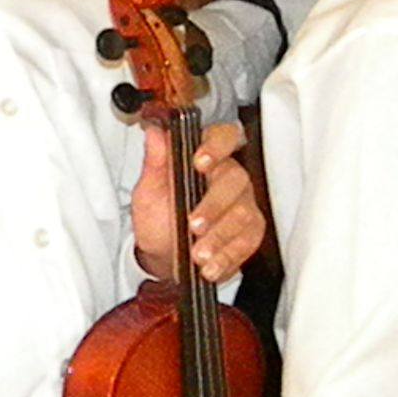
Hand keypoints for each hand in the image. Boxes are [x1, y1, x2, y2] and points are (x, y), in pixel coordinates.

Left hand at [133, 122, 265, 282]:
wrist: (161, 255)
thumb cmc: (158, 218)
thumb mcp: (148, 190)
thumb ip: (155, 161)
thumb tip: (156, 131)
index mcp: (205, 158)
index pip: (222, 137)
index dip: (216, 146)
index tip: (199, 163)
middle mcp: (228, 178)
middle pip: (236, 179)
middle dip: (214, 205)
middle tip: (193, 225)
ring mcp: (242, 205)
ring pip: (243, 213)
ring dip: (219, 236)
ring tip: (197, 253)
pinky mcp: (249, 233)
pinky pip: (247, 241)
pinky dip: (227, 256)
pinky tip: (210, 265)